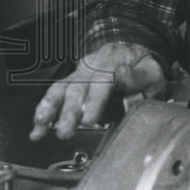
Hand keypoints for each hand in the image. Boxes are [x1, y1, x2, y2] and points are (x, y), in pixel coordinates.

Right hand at [29, 42, 166, 140]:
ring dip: (49, 110)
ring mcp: (79, 72)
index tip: (88, 120)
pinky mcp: (72, 81)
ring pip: (60, 89)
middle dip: (68, 112)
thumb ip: (138, 78)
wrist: (134, 56)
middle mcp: (92, 64)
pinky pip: (55, 93)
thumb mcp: (152, 71)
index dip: (94, 101)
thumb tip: (122, 76)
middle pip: (77, 88)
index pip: (102, 81)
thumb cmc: (143, 68)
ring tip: (40, 128)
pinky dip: (44, 110)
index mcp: (114, 59)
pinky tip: (37, 126)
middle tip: (65, 132)